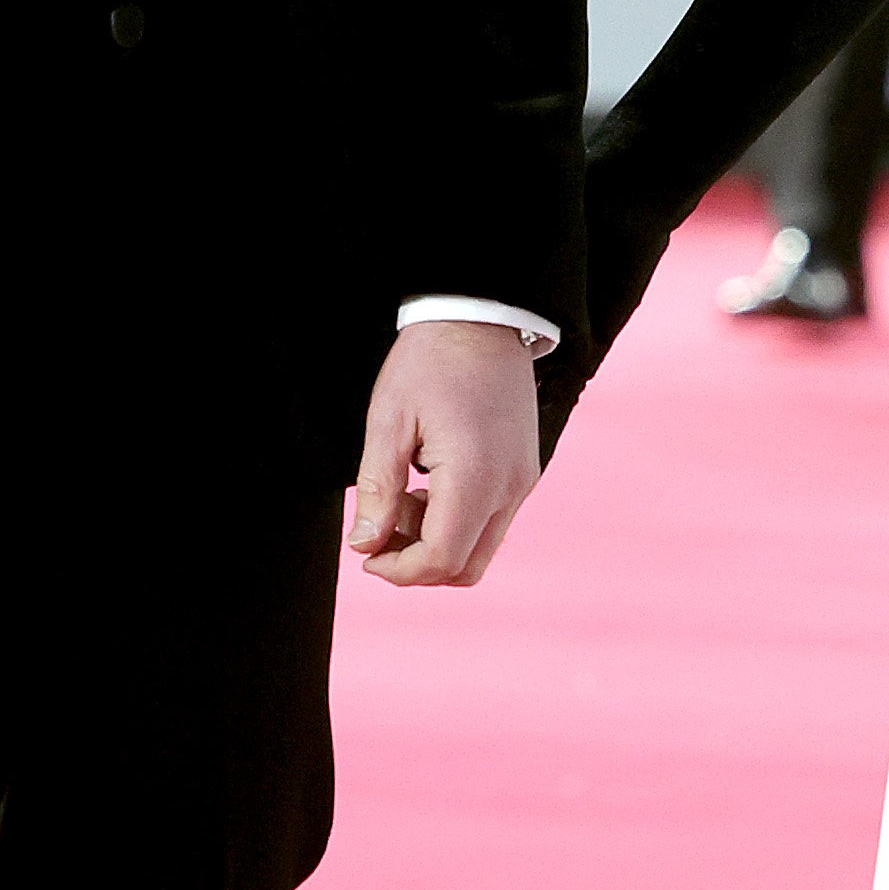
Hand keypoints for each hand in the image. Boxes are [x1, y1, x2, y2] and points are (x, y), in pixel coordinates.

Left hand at [349, 321, 540, 587]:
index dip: (399, 571)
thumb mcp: (388, 421)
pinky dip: (456, 522)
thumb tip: (363, 545)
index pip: (441, 559)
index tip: (365, 555)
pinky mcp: (525, 471)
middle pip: (466, 568)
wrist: (483, 318)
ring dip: (436, 543)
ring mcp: (523, 480)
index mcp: (474, 476)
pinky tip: (428, 484)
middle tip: (379, 534)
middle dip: (417, 565)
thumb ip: (377, 489)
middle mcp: (510, 487)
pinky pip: (492, 521)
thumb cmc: (430, 362)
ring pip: (480, 549)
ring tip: (402, 497)